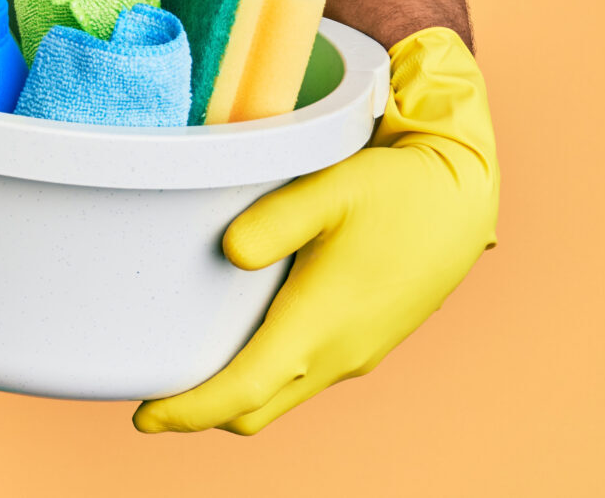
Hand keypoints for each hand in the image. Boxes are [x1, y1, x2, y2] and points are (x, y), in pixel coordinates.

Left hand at [134, 27, 498, 434]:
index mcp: (322, 324)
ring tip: (183, 369)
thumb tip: (230, 251)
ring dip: (233, 396)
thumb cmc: (394, 191)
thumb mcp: (332, 188)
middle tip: (149, 396)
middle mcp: (338, 353)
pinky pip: (301, 377)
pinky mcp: (361, 342)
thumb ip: (277, 219)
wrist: (461, 202)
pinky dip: (262, 378)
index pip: (244, 390)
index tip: (143, 417)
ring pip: (280, 396)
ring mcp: (353, 353)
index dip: (190, 410)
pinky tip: (238, 344)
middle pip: (256, 408)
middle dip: (200, 411)